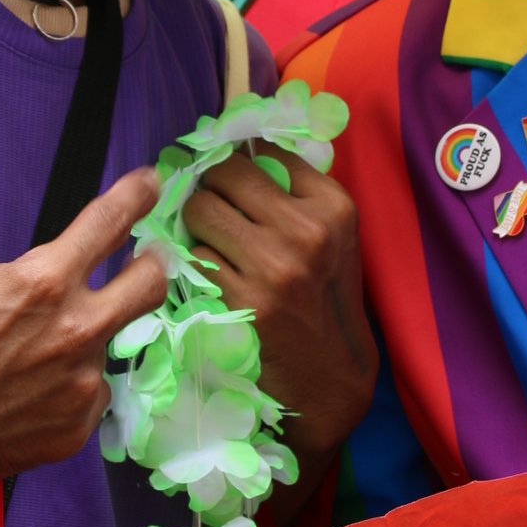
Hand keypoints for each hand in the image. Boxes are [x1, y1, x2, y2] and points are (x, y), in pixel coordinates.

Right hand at [0, 168, 166, 487]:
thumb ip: (7, 271)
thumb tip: (27, 284)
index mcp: (45, 281)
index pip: (108, 223)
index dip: (135, 196)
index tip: (150, 184)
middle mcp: (76, 331)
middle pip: (149, 285)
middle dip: (153, 264)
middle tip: (147, 260)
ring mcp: (80, 385)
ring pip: (102, 349)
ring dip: (79, 344)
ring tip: (29, 360)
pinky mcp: (74, 429)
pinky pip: (84, 397)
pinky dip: (64, 391)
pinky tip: (26, 397)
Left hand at [181, 146, 375, 479]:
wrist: (328, 379)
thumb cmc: (323, 300)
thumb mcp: (331, 238)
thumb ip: (294, 193)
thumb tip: (235, 147)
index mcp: (332, 205)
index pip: (264, 149)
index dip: (237, 159)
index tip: (227, 175)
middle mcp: (307, 229)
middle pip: (225, 173)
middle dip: (211, 188)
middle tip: (213, 209)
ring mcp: (274, 265)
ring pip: (200, 210)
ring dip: (196, 225)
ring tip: (211, 243)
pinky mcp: (243, 299)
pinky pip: (193, 256)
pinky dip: (193, 262)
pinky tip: (209, 276)